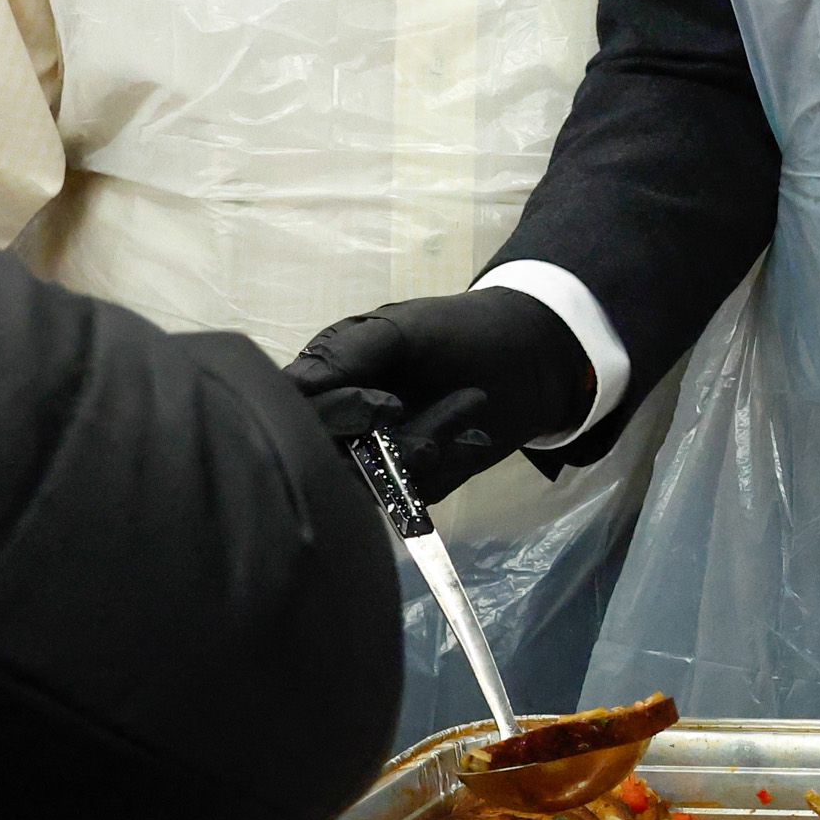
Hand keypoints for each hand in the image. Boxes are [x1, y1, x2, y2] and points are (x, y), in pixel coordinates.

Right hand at [283, 288, 593, 497]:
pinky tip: (473, 422)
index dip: (333, 419)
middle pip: (322, 461)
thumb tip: (292, 386)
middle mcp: (337, 428)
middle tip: (406, 405)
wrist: (527, 353)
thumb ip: (347, 353)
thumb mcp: (399, 328)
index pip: (292, 417)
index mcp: (321, 383)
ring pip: (370, 482)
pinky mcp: (413, 484)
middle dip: (375, 438)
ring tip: (470, 398)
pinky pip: (413, 491)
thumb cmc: (455, 329)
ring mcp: (374, 460)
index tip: (385, 404)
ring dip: (421, 443)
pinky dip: (447, 457)